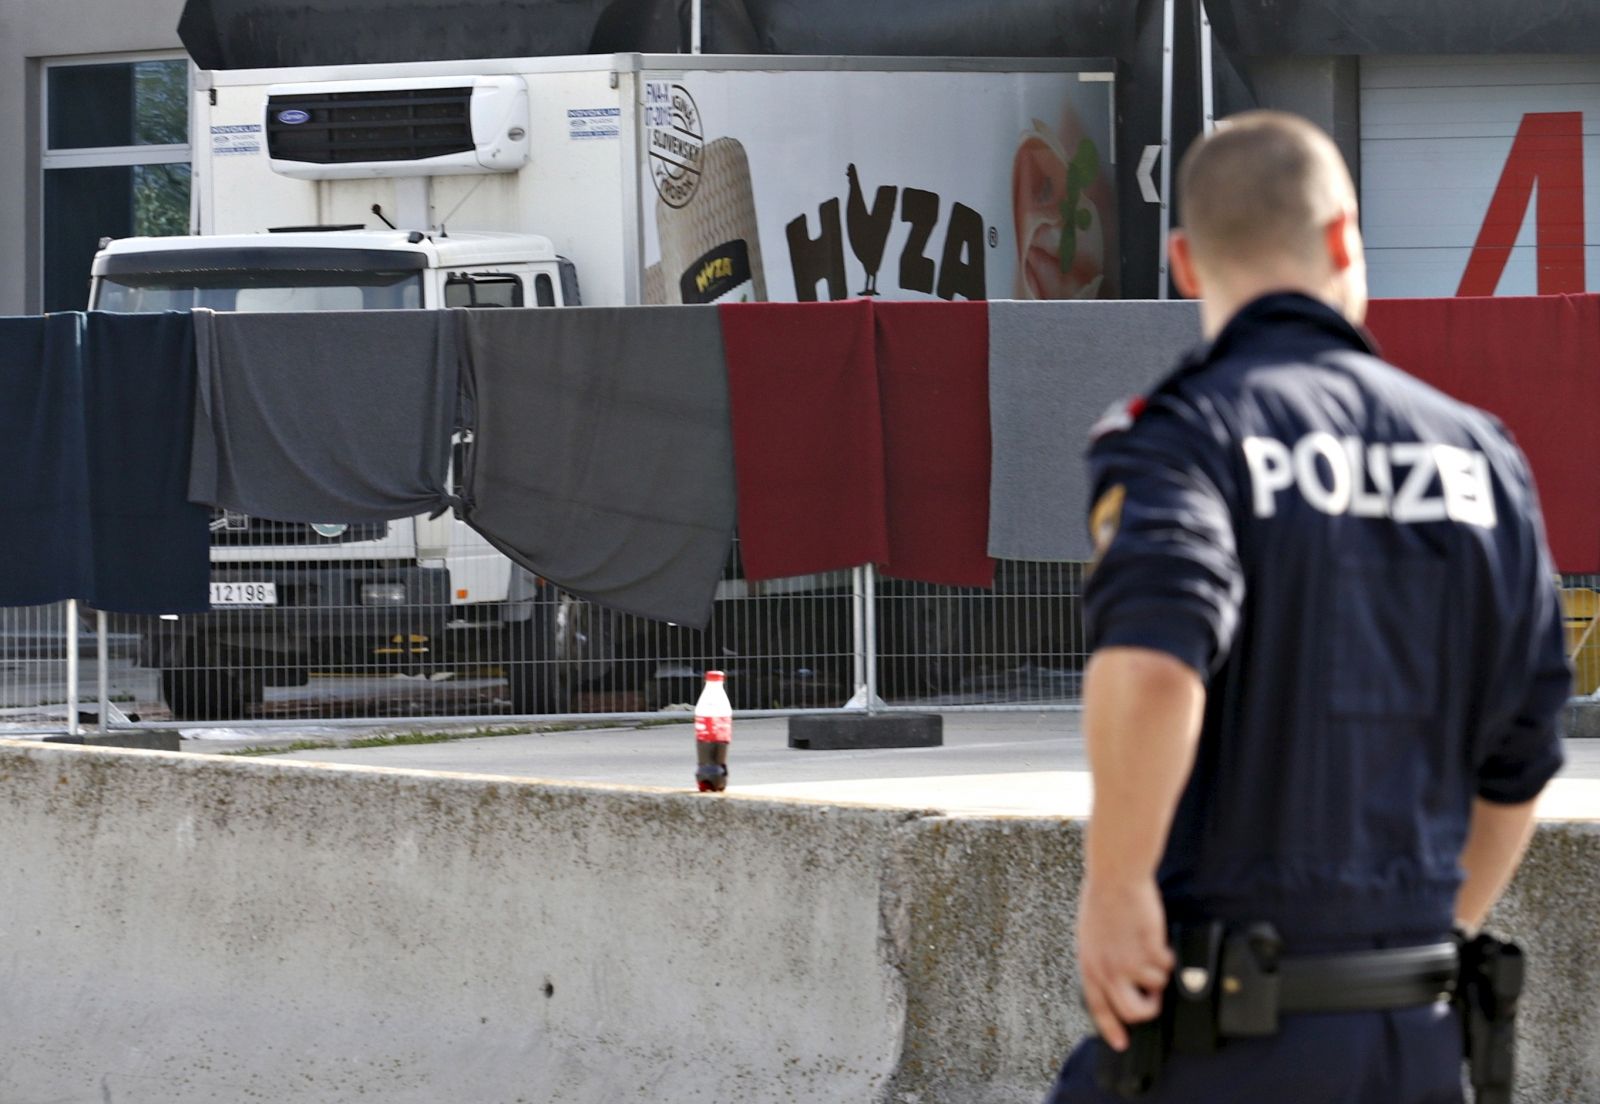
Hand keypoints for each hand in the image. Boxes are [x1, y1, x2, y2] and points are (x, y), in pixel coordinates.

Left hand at [1076, 874, 1173, 1050]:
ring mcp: (1130, 961)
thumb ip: (1101, 963)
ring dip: (1159, 970)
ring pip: (1157, 985)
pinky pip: (1168, 965)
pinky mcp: (1150, 950)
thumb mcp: (1090, 938)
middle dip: (1149, 1009)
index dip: (1111, 1028)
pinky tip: (1156, 938)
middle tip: (1154, 997)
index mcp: (1089, 966)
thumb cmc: (1102, 902)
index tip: (1121, 1043)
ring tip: (1150, 948)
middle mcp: (1108, 969)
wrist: (1116, 878)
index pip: (1099, 1008)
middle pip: (1133, 1011)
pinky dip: (1168, 954)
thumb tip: (1114, 984)